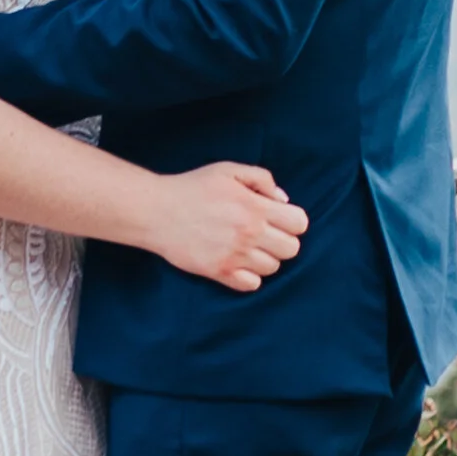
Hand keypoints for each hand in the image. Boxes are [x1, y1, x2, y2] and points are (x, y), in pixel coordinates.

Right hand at [149, 163, 307, 291]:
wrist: (156, 211)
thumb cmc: (192, 187)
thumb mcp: (228, 170)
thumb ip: (261, 179)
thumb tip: (282, 200)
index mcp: (254, 206)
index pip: (300, 224)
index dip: (293, 221)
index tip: (278, 219)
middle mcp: (249, 233)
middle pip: (292, 249)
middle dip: (283, 241)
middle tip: (265, 234)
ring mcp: (234, 255)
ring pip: (273, 268)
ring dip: (265, 258)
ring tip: (248, 247)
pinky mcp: (219, 272)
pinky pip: (252, 285)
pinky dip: (250, 276)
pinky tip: (238, 262)